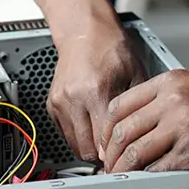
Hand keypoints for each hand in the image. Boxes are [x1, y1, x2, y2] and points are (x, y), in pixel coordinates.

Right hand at [46, 28, 147, 162]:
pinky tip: (92, 127)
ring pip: (75, 145)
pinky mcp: (52, 103)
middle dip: (104, 156)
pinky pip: (65, 134)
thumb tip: (136, 137)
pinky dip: (79, 137)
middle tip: (117, 154)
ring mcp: (60, 101)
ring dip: (91, 148)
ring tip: (106, 142)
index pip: (105, 140)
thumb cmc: (112, 48)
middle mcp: (74, 98)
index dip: (117, 153)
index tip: (126, 156)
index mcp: (97, 90)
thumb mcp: (136, 75)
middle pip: (88, 148)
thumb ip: (133, 109)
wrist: (85, 31)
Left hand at [101, 69, 188, 172]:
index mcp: (171, 81)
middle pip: (123, 129)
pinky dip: (146, 176)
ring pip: (136, 151)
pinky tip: (143, 178)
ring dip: (124, 167)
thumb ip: (170, 93)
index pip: (121, 103)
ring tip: (121, 174)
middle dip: (111, 150)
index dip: (109, 126)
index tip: (108, 137)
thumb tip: (145, 110)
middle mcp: (172, 101)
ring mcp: (181, 126)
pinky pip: (158, 167)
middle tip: (110, 161)